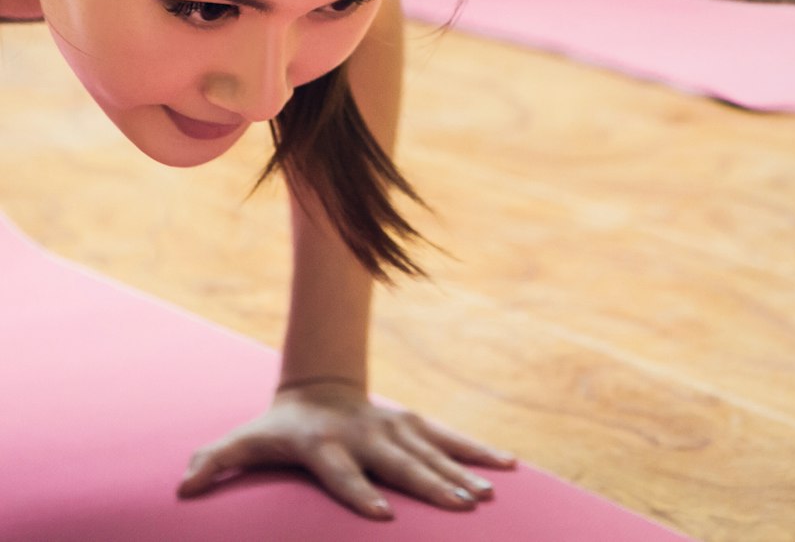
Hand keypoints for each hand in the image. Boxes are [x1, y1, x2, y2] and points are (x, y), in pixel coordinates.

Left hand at [176, 379, 516, 519]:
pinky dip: (478, 450)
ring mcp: (395, 429)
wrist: (319, 386)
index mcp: (326, 445)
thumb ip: (217, 460)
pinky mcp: (414, 426)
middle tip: (461, 508)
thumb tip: (182, 485)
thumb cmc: (280, 426)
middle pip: (400, 463)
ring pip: (432, 451)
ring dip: (460, 473)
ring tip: (486, 496)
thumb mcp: (246, 439)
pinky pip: (451, 439)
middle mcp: (367, 435)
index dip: (359, 493)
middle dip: (431, 485)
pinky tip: (507, 465)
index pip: (343, 473)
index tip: (383, 514)